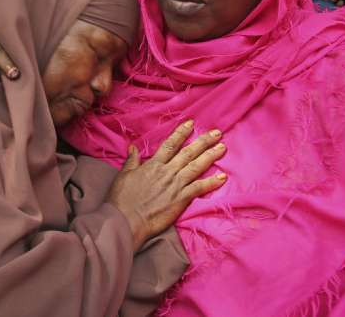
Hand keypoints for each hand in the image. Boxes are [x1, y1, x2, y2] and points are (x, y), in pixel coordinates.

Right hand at [107, 120, 227, 251]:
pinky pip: (199, 188)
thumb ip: (131, 160)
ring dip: (210, 156)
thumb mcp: (123, 176)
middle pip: (188, 153)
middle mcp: (167, 172)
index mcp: (153, 165)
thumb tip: (133, 147)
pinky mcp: (181, 199)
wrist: (127, 220)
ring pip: (197, 166)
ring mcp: (176, 185)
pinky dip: (212, 182)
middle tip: (217, 133)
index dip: (181, 133)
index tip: (191, 124)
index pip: (170, 145)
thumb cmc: (122, 200)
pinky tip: (223, 177)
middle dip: (203, 141)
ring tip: (222, 147)